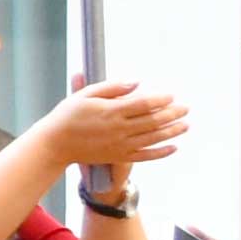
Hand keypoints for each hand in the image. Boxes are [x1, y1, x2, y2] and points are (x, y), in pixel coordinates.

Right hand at [37, 77, 193, 179]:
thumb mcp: (85, 94)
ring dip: (172, 131)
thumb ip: (112, 87)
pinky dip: (161, 152)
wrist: (55, 144)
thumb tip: (137, 82)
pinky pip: (145, 155)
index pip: (143, 104)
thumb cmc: (67, 116)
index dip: (160, 99)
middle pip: (153, 121)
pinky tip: (174, 147)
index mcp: (111, 111)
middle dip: (172, 114)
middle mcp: (118, 129)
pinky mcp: (118, 156)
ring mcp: (120, 145)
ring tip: (186, 125)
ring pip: (153, 138)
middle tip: (186, 108)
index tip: (171, 95)